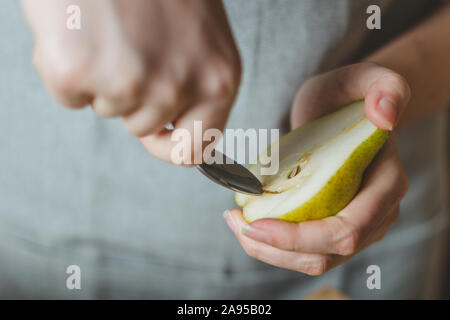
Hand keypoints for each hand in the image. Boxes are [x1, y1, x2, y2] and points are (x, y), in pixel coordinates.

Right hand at [22, 0, 240, 163]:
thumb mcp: (199, 31)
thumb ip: (194, 79)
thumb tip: (171, 123)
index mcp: (218, 78)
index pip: (197, 147)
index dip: (170, 144)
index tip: (155, 135)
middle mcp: (179, 87)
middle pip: (144, 127)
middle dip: (130, 96)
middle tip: (126, 43)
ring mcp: (128, 83)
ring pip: (106, 110)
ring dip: (100, 79)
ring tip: (104, 28)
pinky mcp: (77, 72)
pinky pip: (68, 95)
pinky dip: (65, 69)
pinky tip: (77, 31)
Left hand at [224, 62, 409, 274]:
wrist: (338, 111)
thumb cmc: (345, 95)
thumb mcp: (362, 79)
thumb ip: (384, 86)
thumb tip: (386, 116)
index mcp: (387, 185)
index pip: (348, 230)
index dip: (302, 237)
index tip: (257, 224)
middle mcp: (376, 214)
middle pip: (326, 254)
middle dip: (277, 248)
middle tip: (236, 223)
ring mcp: (356, 225)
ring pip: (313, 260)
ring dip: (269, 251)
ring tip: (235, 223)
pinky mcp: (332, 227)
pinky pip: (304, 250)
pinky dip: (272, 245)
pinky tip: (245, 222)